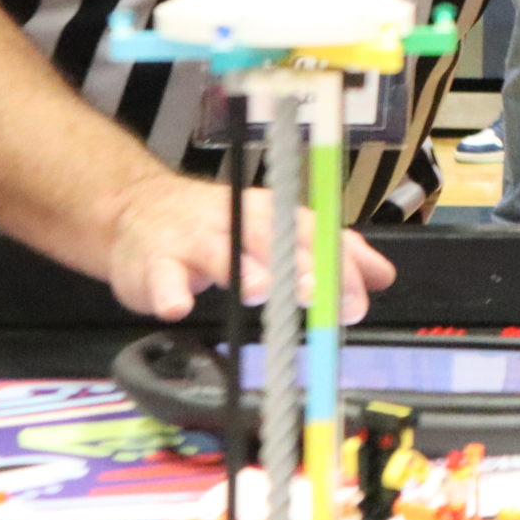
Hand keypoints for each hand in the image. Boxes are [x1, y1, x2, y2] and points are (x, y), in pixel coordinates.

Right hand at [104, 173, 396, 324]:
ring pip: (219, 250)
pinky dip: (168, 292)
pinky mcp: (153, 262)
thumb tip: (382, 276)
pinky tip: (178, 308)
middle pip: (270, 237)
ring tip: (261, 291)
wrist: (137, 211)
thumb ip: (329, 254)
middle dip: (297, 264)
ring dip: (241, 269)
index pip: (312, 233)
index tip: (357, 301)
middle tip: (317, 293)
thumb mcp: (277, 231)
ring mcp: (193, 238)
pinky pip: (161, 276)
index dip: (337, 265)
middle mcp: (236, 218)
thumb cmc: (219, 226)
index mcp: (272, 211)